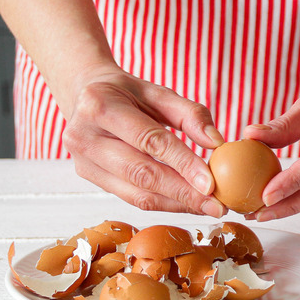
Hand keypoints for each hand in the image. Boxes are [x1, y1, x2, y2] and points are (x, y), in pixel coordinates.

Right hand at [61, 67, 226, 215]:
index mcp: (100, 105)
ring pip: (136, 193)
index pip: (150, 140)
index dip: (183, 163)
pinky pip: (131, 197)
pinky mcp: (88, 177)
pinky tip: (186, 204)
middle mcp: (84, 135)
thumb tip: (216, 142)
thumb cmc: (126, 92)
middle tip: (216, 205)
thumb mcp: (157, 91)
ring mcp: (82, 161)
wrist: (83, 94)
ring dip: (176, 204)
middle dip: (183, 193)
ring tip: (207, 207)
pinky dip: (163, 203)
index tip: (211, 184)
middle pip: (142, 173)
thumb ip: (190, 113)